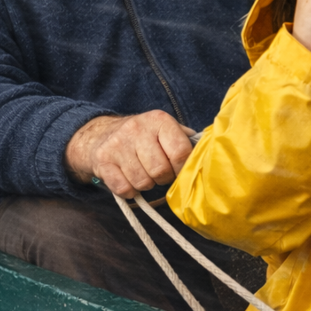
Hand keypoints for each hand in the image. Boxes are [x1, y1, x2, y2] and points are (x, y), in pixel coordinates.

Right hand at [64, 110, 195, 197]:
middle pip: (160, 171)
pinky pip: (124, 189)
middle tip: (158, 173)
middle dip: (162, 178)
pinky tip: (128, 179)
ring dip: (146, 184)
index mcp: (158, 120)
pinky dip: (129, 191)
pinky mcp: (103, 160)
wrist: (101, 134)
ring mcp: (117, 144)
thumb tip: (208, 152)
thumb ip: (185, 139)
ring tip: (143, 173)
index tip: (179, 171)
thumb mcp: (164, 129)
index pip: (180, 151)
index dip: (182, 168)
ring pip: (142, 182)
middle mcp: (137, 128)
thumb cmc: (143, 136)